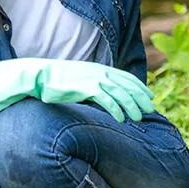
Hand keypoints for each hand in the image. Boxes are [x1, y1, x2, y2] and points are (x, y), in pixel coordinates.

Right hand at [0, 58, 154, 121]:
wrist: (38, 75)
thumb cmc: (57, 81)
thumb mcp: (79, 80)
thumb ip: (92, 85)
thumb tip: (102, 96)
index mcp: (98, 69)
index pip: (125, 77)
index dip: (139, 87)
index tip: (149, 96)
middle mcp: (99, 72)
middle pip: (127, 85)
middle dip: (140, 98)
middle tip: (150, 110)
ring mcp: (92, 79)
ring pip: (120, 93)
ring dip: (131, 106)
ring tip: (138, 118)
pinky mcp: (85, 88)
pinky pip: (106, 99)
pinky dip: (116, 109)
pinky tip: (121, 119)